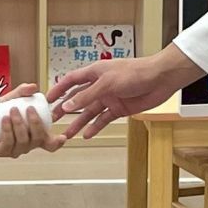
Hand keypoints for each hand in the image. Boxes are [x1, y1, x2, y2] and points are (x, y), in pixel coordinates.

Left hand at [0, 82, 62, 158]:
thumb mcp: (9, 100)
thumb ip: (21, 93)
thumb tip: (34, 87)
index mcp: (32, 135)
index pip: (48, 143)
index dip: (57, 142)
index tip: (63, 137)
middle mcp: (25, 145)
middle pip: (38, 140)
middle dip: (36, 123)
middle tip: (29, 109)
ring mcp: (14, 150)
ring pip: (24, 141)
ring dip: (20, 124)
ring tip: (13, 110)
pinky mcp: (1, 151)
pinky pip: (9, 143)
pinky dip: (8, 130)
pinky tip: (5, 119)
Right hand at [47, 46, 202, 141]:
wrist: (160, 79)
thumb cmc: (136, 72)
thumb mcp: (107, 83)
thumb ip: (86, 96)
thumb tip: (67, 106)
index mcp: (95, 72)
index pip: (71, 80)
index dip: (58, 89)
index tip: (46, 99)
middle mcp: (100, 85)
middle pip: (77, 98)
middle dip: (65, 109)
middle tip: (53, 121)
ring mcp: (109, 97)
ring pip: (89, 112)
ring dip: (79, 122)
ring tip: (68, 134)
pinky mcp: (119, 108)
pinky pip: (103, 119)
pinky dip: (95, 127)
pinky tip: (87, 135)